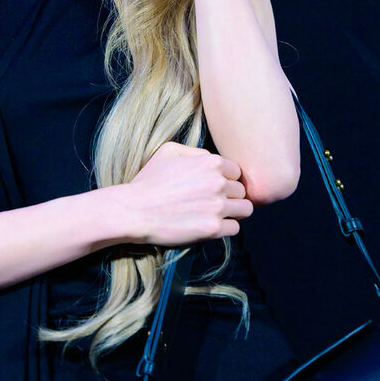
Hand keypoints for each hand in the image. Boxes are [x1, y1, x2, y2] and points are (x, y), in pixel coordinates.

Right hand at [123, 142, 252, 245]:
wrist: (134, 210)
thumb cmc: (149, 180)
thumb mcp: (168, 151)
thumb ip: (196, 152)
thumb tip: (211, 160)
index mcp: (211, 163)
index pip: (236, 172)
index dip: (226, 180)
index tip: (214, 188)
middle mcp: (219, 183)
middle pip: (241, 191)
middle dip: (230, 196)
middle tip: (213, 202)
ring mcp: (217, 206)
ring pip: (245, 209)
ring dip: (233, 212)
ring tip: (217, 214)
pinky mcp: (213, 228)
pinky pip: (235, 228)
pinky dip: (225, 228)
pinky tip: (210, 226)